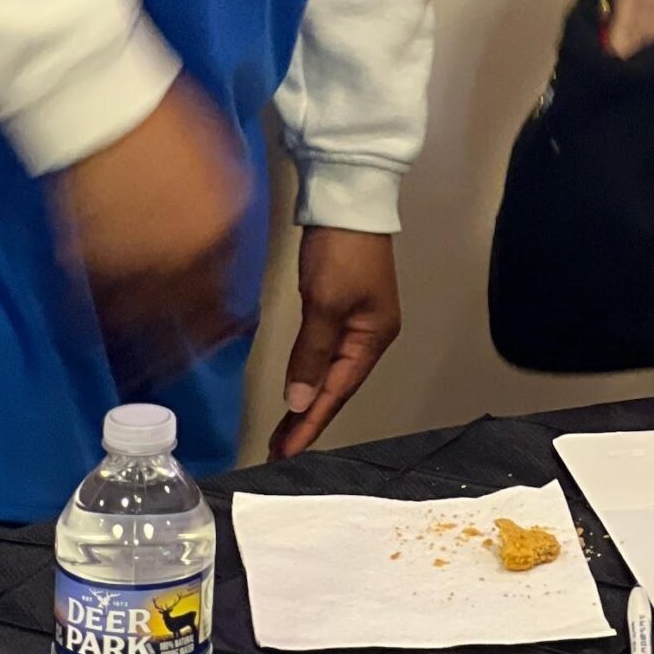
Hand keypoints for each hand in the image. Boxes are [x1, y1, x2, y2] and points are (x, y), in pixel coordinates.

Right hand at [57, 76, 250, 377]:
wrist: (107, 106)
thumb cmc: (170, 120)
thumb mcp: (222, 159)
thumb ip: (226, 204)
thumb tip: (223, 231)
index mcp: (222, 228)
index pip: (229, 288)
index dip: (226, 317)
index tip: (227, 332)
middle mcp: (185, 255)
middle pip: (190, 318)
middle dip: (190, 347)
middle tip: (186, 365)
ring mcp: (135, 262)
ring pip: (143, 326)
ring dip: (145, 354)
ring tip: (146, 375)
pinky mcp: (89, 261)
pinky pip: (97, 309)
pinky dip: (99, 329)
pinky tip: (99, 342)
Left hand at [268, 228, 400, 459]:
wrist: (348, 200)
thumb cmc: (341, 253)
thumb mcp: (325, 304)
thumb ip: (312, 355)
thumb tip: (299, 402)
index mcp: (374, 337)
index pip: (337, 392)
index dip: (311, 423)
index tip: (285, 453)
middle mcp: (371, 335)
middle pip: (337, 386)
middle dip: (308, 418)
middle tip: (278, 450)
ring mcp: (358, 320)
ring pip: (331, 372)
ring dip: (308, 399)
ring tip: (285, 431)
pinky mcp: (342, 307)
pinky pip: (325, 353)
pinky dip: (310, 374)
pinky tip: (299, 387)